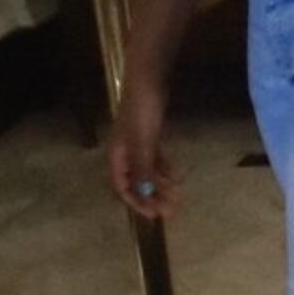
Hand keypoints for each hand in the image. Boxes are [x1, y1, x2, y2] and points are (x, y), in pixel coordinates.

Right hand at [106, 85, 178, 221]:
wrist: (149, 78)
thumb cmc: (142, 111)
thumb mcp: (142, 143)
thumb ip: (142, 170)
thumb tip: (144, 196)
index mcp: (117, 156)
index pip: (123, 188)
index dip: (138, 202)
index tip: (154, 216)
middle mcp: (124, 152)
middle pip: (136, 182)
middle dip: (152, 197)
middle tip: (171, 210)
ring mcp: (137, 143)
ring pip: (147, 171)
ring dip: (160, 184)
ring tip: (176, 196)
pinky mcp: (149, 133)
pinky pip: (155, 158)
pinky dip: (163, 169)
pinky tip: (174, 176)